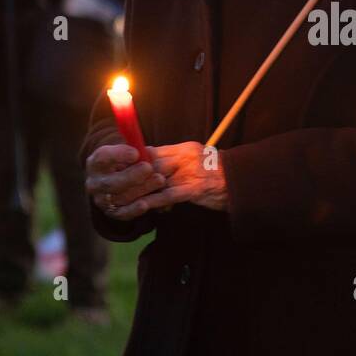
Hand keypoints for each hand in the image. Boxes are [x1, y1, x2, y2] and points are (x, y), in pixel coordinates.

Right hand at [86, 143, 166, 217]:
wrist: (117, 178)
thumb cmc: (124, 161)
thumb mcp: (127, 151)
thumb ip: (136, 151)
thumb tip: (151, 154)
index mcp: (95, 164)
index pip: (102, 158)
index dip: (119, 155)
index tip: (136, 153)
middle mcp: (95, 183)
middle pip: (110, 182)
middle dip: (132, 175)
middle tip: (149, 168)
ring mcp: (102, 200)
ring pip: (121, 197)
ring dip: (141, 189)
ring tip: (160, 180)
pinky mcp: (113, 212)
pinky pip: (123, 213)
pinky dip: (134, 210)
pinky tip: (146, 204)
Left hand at [103, 141, 227, 218]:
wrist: (241, 183)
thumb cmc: (217, 175)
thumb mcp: (196, 161)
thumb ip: (176, 163)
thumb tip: (155, 169)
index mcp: (184, 149)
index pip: (152, 151)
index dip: (133, 159)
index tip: (119, 168)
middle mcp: (185, 157)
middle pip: (150, 164)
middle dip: (131, 176)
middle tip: (114, 185)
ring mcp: (190, 173)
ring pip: (155, 181)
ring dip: (137, 190)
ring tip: (121, 198)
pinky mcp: (194, 189)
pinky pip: (167, 195)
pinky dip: (152, 201)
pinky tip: (140, 207)